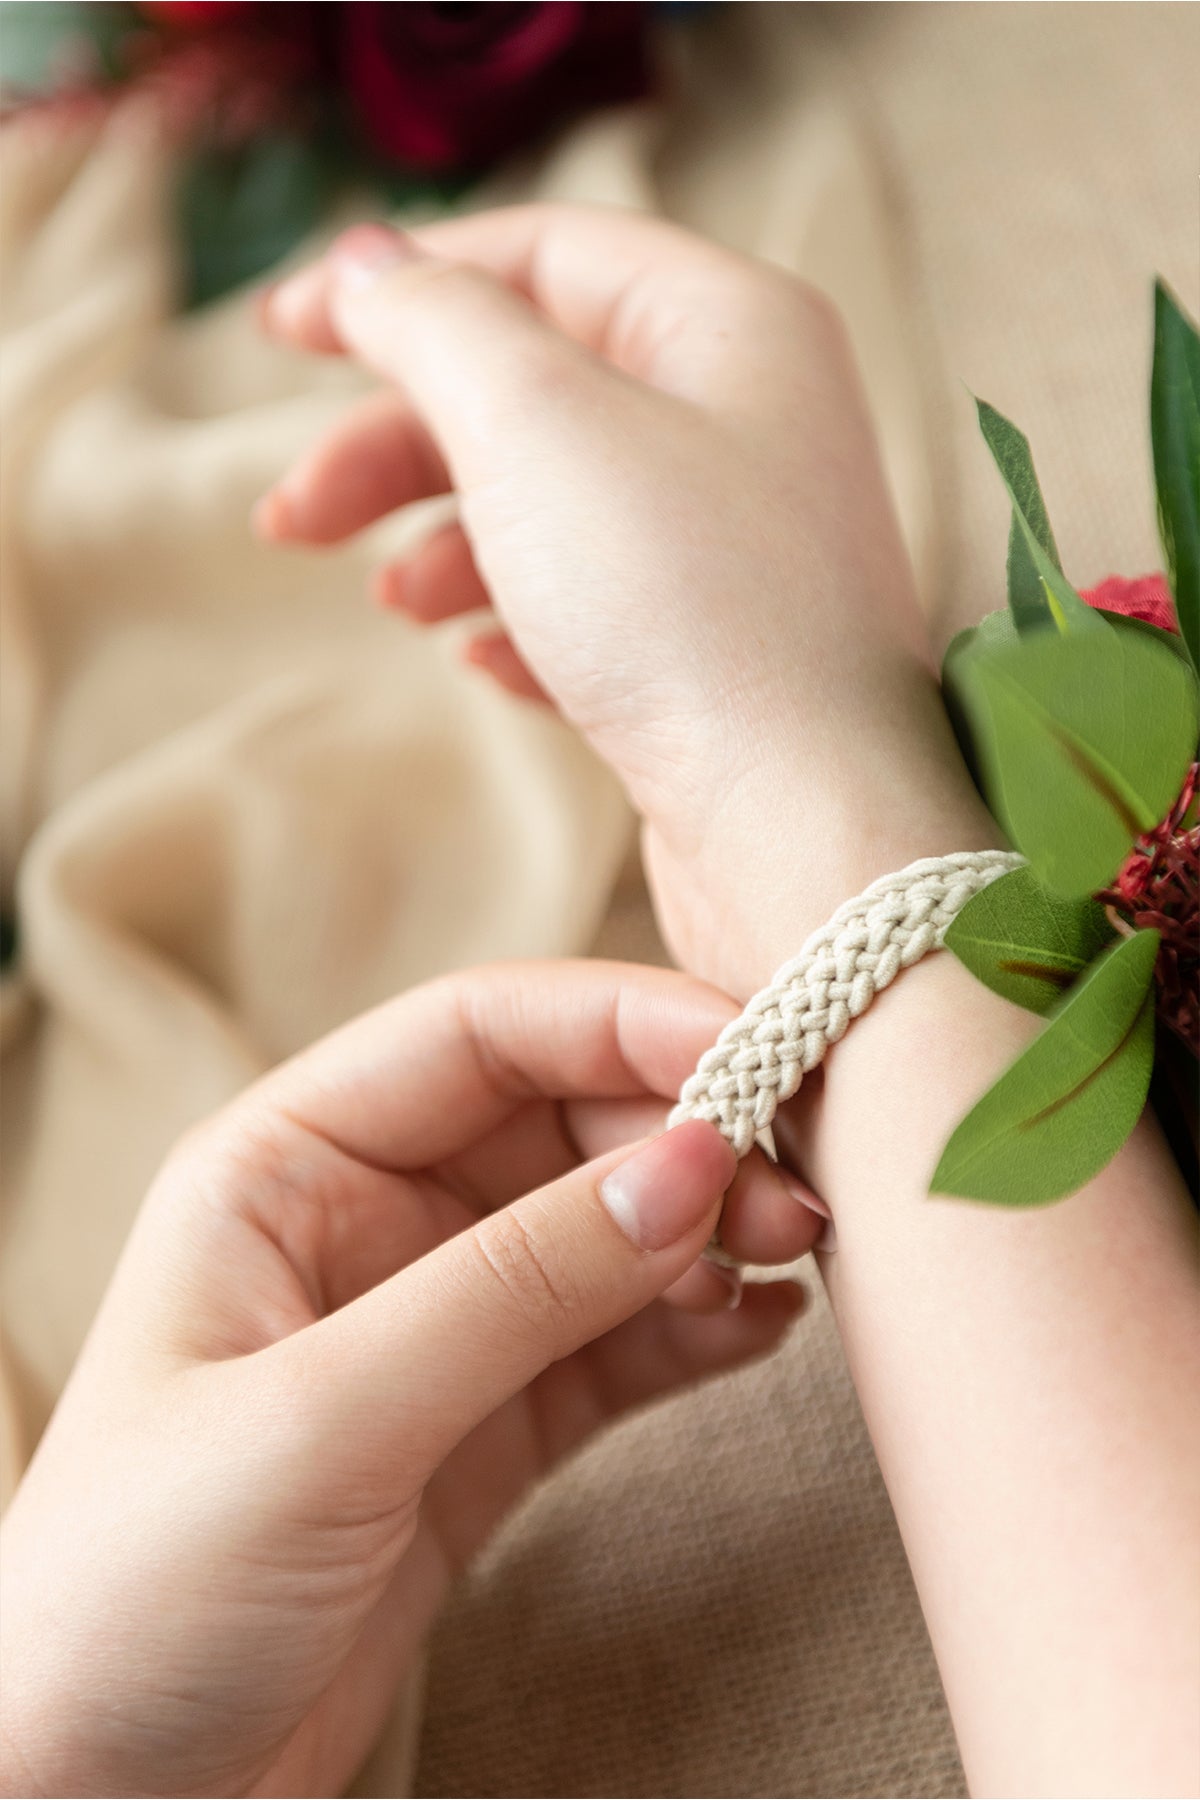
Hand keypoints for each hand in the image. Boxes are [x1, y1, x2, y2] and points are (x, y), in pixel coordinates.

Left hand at [0, 961, 816, 1799]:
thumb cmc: (136, 1592)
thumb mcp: (322, 1419)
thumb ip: (512, 1285)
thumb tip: (689, 1163)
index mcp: (285, 1165)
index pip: (476, 1035)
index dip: (618, 1021)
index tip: (747, 1049)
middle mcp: (365, 1220)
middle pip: (560, 1120)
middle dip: (684, 1133)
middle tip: (794, 1181)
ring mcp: (435, 1324)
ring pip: (604, 1228)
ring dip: (709, 1226)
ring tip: (797, 1251)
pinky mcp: (487, 1426)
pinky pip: (617, 1341)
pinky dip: (697, 1323)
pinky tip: (761, 1323)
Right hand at [255, 206, 996, 994]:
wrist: (804, 835)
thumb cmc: (688, 614)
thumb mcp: (535, 425)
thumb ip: (437, 324)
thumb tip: (373, 266)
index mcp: (729, 323)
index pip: (541, 253)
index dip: (401, 284)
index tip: (283, 333)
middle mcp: (750, 420)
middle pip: (534, 385)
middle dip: (399, 443)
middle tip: (294, 519)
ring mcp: (739, 546)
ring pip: (554, 502)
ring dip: (446, 539)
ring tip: (394, 606)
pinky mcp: (722, 656)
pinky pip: (594, 605)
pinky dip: (519, 618)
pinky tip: (483, 664)